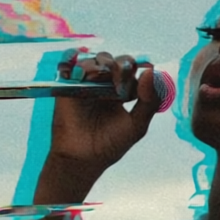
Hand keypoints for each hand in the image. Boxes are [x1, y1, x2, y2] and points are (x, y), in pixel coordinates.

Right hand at [34, 49, 164, 201]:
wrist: (82, 159)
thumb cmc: (110, 145)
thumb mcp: (137, 125)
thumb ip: (149, 101)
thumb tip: (151, 72)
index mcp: (123, 92)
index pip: (134, 72)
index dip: (139, 70)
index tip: (142, 75)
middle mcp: (105, 85)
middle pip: (116, 61)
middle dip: (121, 66)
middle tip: (119, 82)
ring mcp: (87, 84)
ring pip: (96, 59)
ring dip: (101, 64)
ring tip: (101, 78)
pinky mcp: (67, 86)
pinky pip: (69, 64)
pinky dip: (76, 61)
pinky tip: (84, 73)